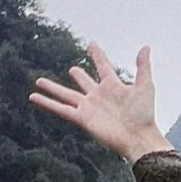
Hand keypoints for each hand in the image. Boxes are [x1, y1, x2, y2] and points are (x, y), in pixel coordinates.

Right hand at [28, 43, 173, 161]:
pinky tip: (34, 97)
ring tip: (39, 80)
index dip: (97, 55)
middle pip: (84, 82)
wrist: (138, 138)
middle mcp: (99, 95)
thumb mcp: (146, 86)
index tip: (91, 44)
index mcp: (113, 86)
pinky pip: (61, 109)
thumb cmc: (144, 115)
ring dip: (52, 88)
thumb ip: (143, 67)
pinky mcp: (81, 118)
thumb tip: (146, 47)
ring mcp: (88, 107)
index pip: (103, 66)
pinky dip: (47, 103)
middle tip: (72, 69)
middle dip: (78, 75)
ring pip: (66, 94)